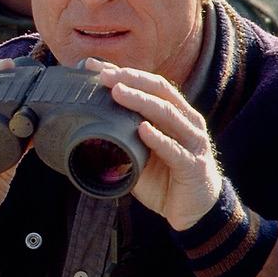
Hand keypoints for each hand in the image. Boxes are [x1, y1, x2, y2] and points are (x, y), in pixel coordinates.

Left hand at [86, 58, 221, 229]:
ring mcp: (193, 142)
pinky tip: (142, 130)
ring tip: (118, 93)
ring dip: (141, 101)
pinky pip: (174, 149)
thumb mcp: (138, 150)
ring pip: (167, 114)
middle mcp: (187, 121)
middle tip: (105, 76)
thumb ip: (121, 133)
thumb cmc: (164, 175)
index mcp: (174, 113)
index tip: (95, 66)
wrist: (193, 210)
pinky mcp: (193, 166)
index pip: (149, 84)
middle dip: (131, 79)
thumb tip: (84, 122)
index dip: (124, 72)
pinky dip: (158, 138)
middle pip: (160, 91)